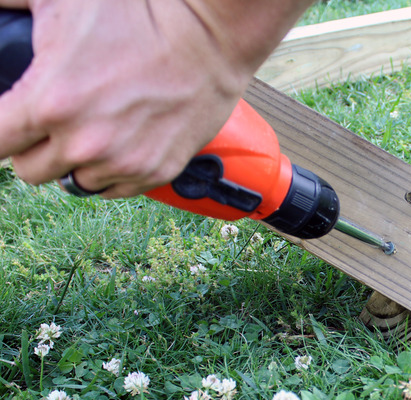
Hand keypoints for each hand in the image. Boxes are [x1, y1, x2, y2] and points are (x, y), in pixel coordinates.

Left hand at [0, 0, 312, 198]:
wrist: (209, 38)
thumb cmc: (141, 14)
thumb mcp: (61, 3)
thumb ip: (9, 9)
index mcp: (50, 103)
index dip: (1, 131)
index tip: (10, 125)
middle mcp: (84, 143)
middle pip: (29, 171)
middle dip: (35, 146)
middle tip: (55, 119)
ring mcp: (123, 163)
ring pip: (74, 182)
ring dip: (77, 161)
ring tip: (97, 126)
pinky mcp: (156, 172)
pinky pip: (114, 190)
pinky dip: (112, 171)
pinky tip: (123, 140)